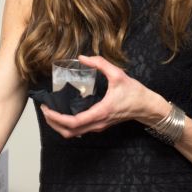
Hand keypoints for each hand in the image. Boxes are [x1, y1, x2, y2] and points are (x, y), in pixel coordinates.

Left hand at [40, 55, 154, 137]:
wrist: (147, 107)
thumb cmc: (134, 92)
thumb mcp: (118, 74)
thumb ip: (100, 64)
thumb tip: (82, 58)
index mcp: (100, 112)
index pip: (74, 122)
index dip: (57, 118)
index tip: (47, 108)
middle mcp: (98, 123)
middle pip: (69, 132)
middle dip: (53, 123)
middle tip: (45, 109)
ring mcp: (99, 126)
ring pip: (73, 134)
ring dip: (59, 126)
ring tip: (51, 112)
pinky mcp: (100, 125)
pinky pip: (80, 130)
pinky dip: (67, 125)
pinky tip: (64, 113)